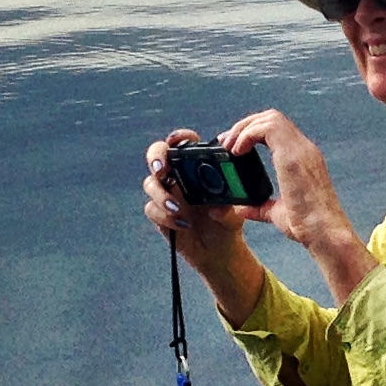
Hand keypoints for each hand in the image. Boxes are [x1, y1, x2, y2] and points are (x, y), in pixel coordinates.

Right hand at [145, 131, 264, 318]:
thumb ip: (228, 207)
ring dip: (161, 195)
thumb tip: (217, 207)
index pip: (184, 142)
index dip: (178, 137)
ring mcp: (166, 193)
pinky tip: (182, 224)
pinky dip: (164, 216)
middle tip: (162, 170)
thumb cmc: (228, 222)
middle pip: (156, 154)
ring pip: (150, 183)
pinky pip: (152, 208)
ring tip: (178, 209)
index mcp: (197, 166)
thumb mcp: (235, 213)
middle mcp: (178, 175)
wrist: (218, 249)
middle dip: (155, 158)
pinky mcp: (158, 213)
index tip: (177, 142)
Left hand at [221, 110, 376, 304]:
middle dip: (245, 125)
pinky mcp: (293, 155)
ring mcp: (301, 150)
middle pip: (271, 117)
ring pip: (269, 118)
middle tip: (226, 142)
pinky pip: (266, 128)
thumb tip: (242, 208)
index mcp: (303, 158)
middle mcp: (304, 149)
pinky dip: (247, 135)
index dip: (252, 131)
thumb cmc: (308, 226)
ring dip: (244, 127)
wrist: (324, 233)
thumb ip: (260, 207)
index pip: (277, 129)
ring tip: (230, 146)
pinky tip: (237, 151)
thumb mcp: (277, 214)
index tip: (233, 146)